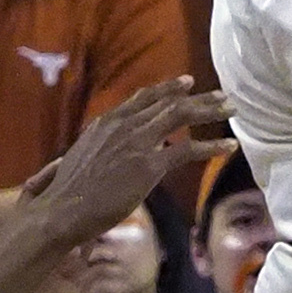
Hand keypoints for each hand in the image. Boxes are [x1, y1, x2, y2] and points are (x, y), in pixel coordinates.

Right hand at [28, 78, 230, 247]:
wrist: (61, 210)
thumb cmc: (68, 192)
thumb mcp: (83, 155)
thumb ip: (102, 145)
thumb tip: (114, 148)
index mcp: (108, 121)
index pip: (144, 97)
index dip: (168, 88)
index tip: (187, 82)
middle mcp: (125, 124)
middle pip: (169, 102)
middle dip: (198, 97)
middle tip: (222, 94)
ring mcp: (138, 143)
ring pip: (181, 116)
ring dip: (209, 110)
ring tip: (230, 109)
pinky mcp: (148, 166)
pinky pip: (187, 150)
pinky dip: (211, 146)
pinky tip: (228, 146)